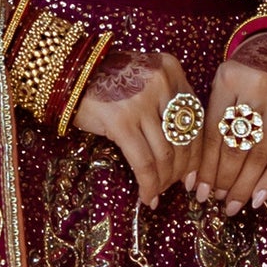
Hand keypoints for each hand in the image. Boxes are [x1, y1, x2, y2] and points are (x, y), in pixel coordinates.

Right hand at [71, 47, 204, 206]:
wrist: (69, 75)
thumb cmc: (108, 82)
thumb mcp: (145, 82)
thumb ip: (166, 104)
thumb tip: (185, 155)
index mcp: (171, 70)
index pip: (195, 119)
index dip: (197, 152)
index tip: (193, 175)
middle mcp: (161, 82)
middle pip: (184, 138)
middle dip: (181, 171)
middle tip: (175, 187)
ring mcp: (141, 101)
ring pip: (165, 154)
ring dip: (164, 181)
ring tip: (157, 193)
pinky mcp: (121, 121)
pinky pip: (143, 161)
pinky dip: (148, 184)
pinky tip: (147, 197)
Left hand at [190, 30, 266, 211]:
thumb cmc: (248, 70)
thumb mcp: (224, 81)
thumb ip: (213, 116)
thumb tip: (197, 168)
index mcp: (229, 79)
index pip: (213, 133)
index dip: (205, 166)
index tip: (197, 189)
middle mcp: (256, 90)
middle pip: (235, 147)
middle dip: (222, 180)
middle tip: (214, 200)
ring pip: (259, 155)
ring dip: (244, 185)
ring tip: (231, 204)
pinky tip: (258, 198)